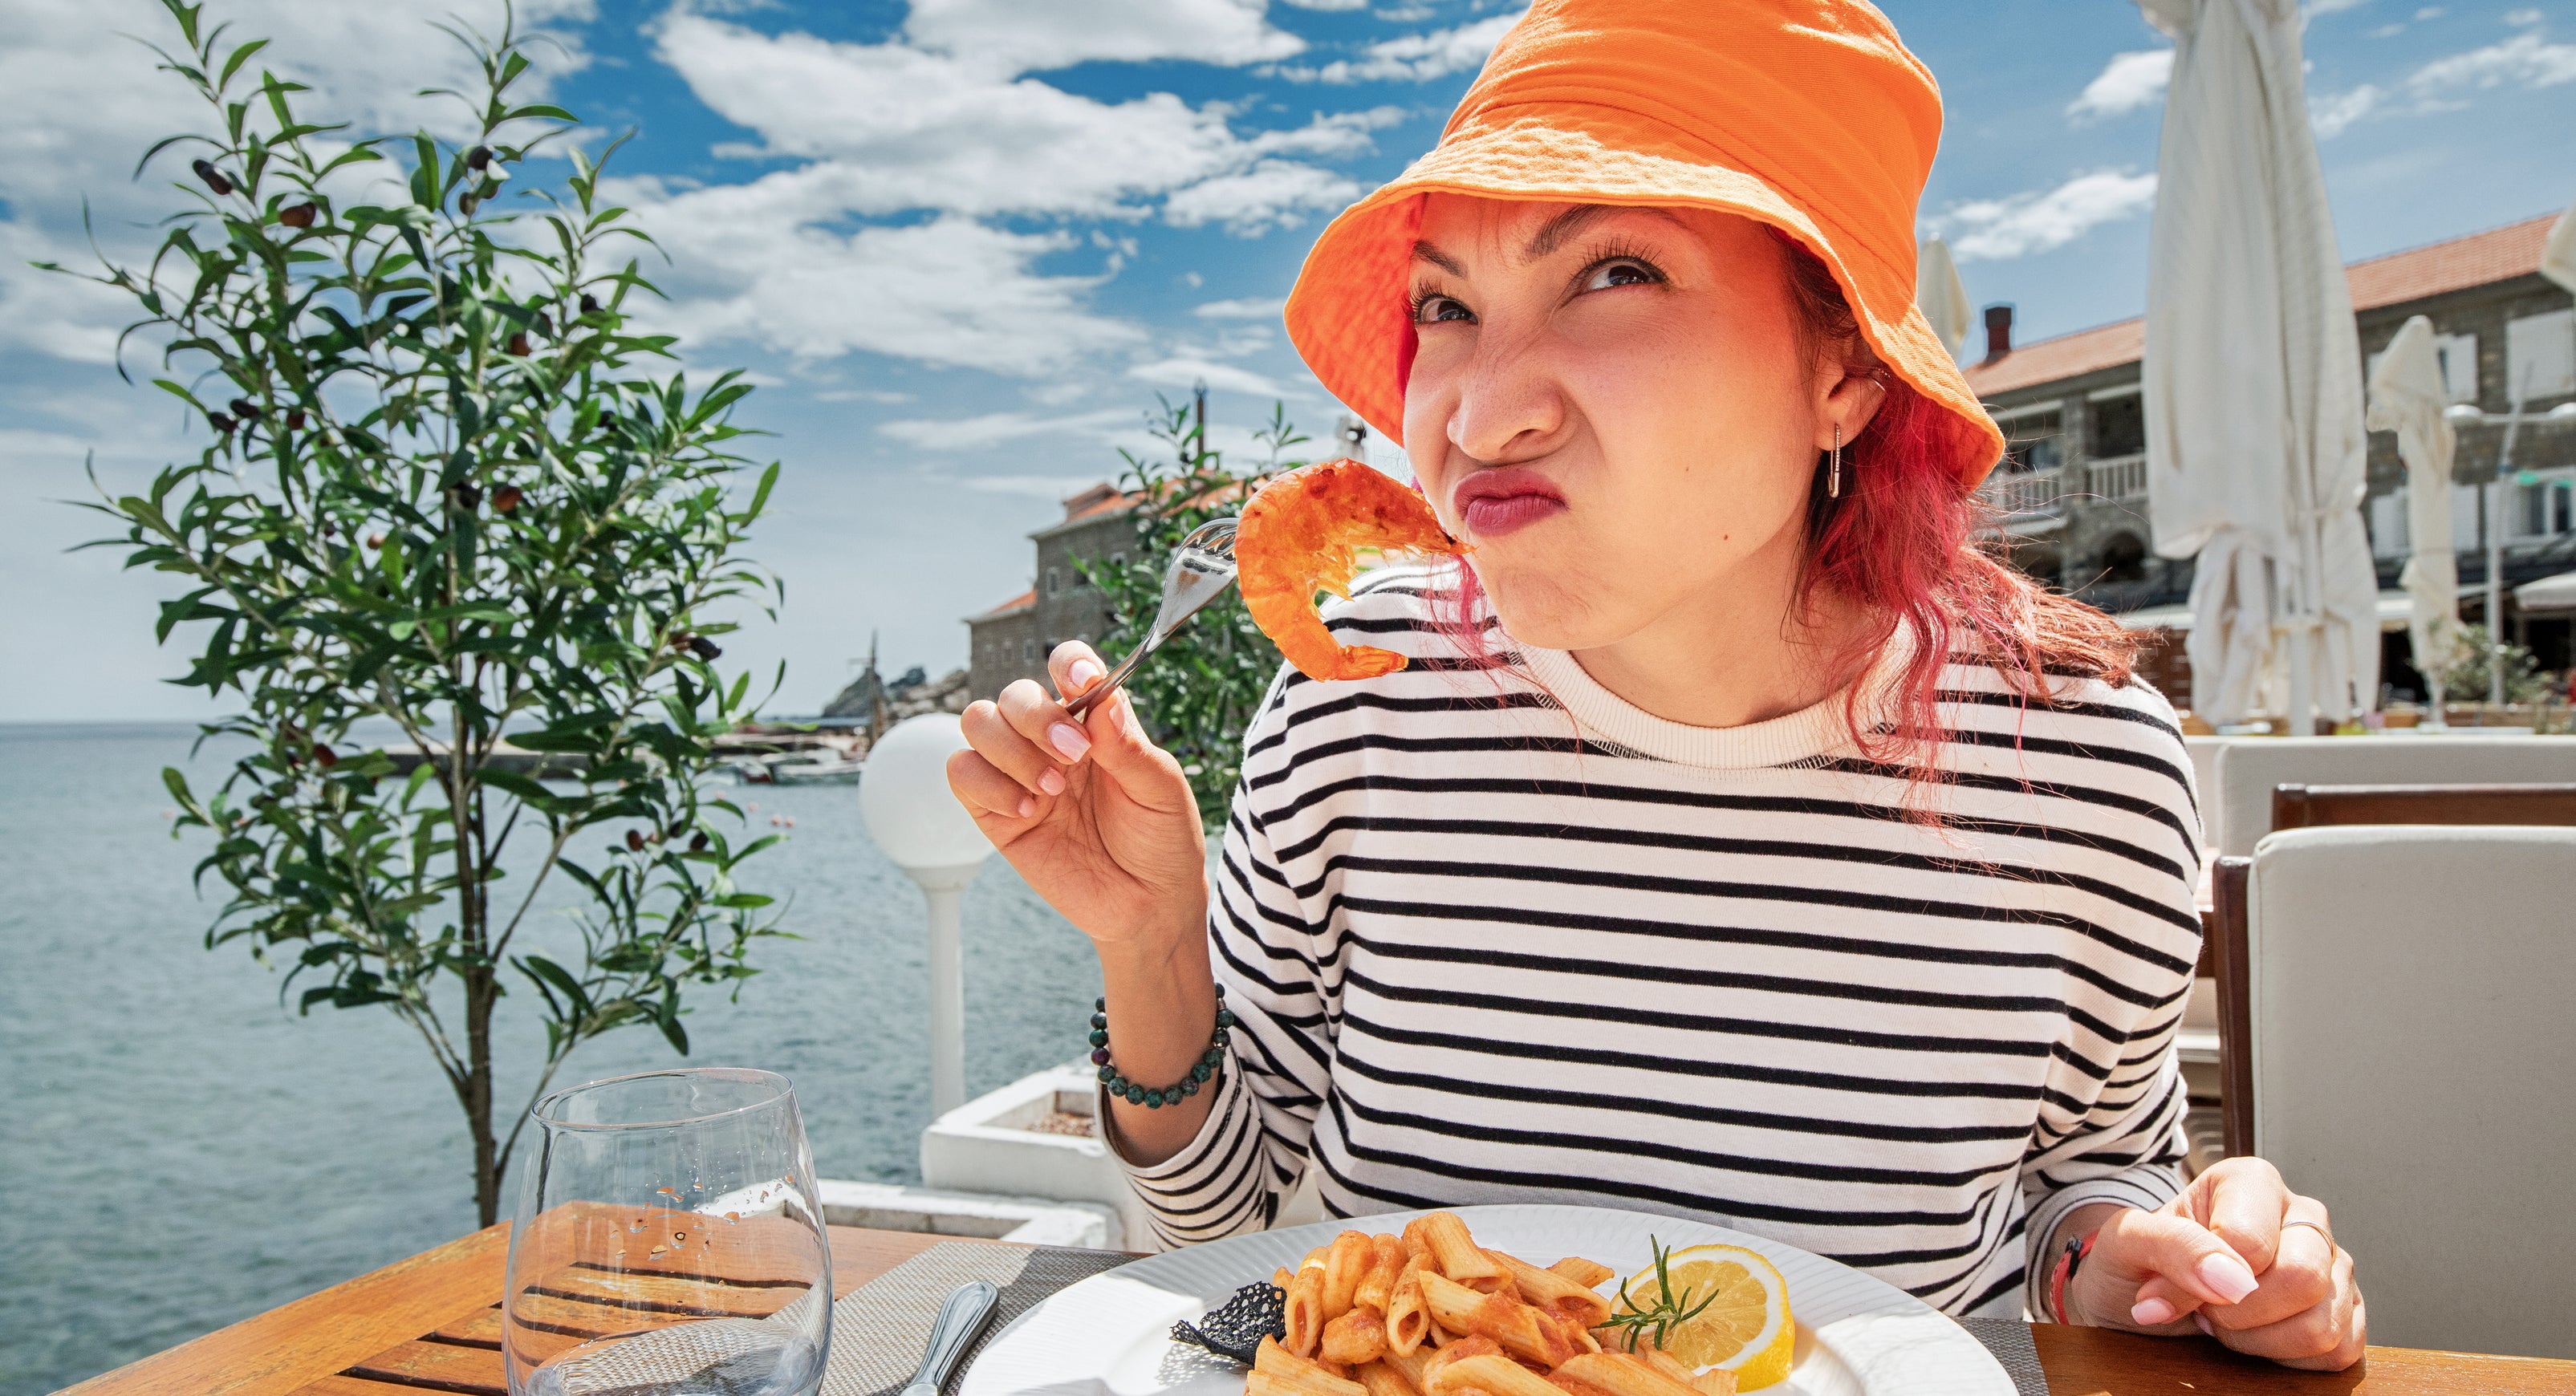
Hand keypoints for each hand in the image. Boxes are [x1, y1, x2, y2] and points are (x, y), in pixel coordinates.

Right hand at [946, 641, 1208, 952]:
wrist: (1147, 906)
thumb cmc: (1161, 841)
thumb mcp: (1161, 790)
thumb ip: (1129, 745)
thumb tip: (1102, 698)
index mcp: (1095, 723)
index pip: (1067, 668)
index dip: (1068, 664)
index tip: (1082, 682)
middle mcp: (1051, 740)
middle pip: (1014, 693)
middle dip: (1037, 717)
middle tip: (1074, 756)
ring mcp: (1019, 773)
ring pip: (977, 721)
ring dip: (1009, 748)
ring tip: (1050, 789)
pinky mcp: (995, 812)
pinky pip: (962, 772)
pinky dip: (987, 783)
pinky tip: (1027, 811)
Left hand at [2065, 1158, 2364, 1370]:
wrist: (2136, 1296)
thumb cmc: (2138, 1262)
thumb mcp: (2127, 1241)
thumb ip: (2173, 1246)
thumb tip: (2229, 1281)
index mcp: (2251, 1181)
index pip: (2251, 1242)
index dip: (2207, 1280)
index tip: (2174, 1283)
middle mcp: (2302, 1216)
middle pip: (2302, 1278)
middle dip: (2239, 1312)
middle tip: (2205, 1306)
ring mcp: (2333, 1264)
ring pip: (2322, 1323)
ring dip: (2258, 1339)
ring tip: (2226, 1319)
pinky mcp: (2347, 1312)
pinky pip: (2338, 1352)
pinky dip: (2287, 1359)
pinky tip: (2256, 1336)